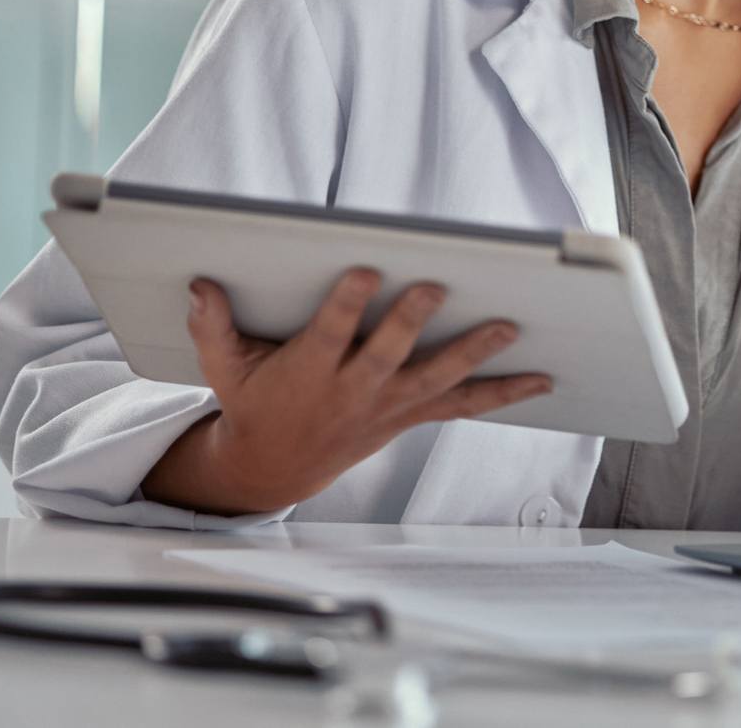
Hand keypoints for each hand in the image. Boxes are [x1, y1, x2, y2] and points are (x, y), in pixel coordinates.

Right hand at [142, 268, 551, 513]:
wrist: (273, 469)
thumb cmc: (254, 404)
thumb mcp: (224, 368)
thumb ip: (213, 327)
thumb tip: (199, 285)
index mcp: (308, 374)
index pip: (329, 335)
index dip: (346, 305)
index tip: (363, 271)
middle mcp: (353, 392)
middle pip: (387, 357)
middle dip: (410, 323)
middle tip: (435, 287)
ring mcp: (387, 407)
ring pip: (437, 381)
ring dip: (474, 354)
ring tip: (509, 327)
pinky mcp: (410, 415)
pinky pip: (462, 405)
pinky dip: (502, 393)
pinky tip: (541, 379)